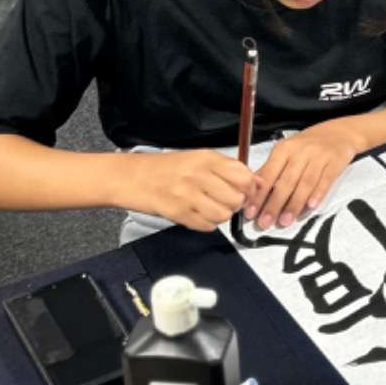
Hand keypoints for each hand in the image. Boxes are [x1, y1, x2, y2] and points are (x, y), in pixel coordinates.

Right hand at [123, 150, 253, 232]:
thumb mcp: (196, 158)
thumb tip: (256, 181)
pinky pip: (206, 226)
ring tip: (209, 208)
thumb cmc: (163, 168)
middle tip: (225, 201)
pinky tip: (197, 214)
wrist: (129, 177)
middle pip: (236, 198)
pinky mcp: (178, 213)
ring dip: (220, 215)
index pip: (244, 176)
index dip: (250, 188)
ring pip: (223, 215)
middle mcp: (198, 175)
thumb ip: (226, 169)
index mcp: (206, 158)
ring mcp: (188, 195)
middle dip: (235, 204)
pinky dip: (206, 224)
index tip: (246, 191)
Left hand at [244, 119, 366, 227]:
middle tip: (265, 223)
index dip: (259, 195)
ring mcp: (318, 156)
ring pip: (304, 183)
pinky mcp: (335, 162)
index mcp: (283, 149)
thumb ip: (272, 170)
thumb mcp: (287, 152)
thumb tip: (253, 193)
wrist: (339, 133)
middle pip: (285, 181)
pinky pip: (325, 180)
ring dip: (294, 204)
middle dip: (273, 204)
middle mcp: (300, 152)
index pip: (268, 174)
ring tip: (285, 221)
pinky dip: (317, 194)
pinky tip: (310, 207)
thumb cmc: (308, 146)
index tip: (250, 212)